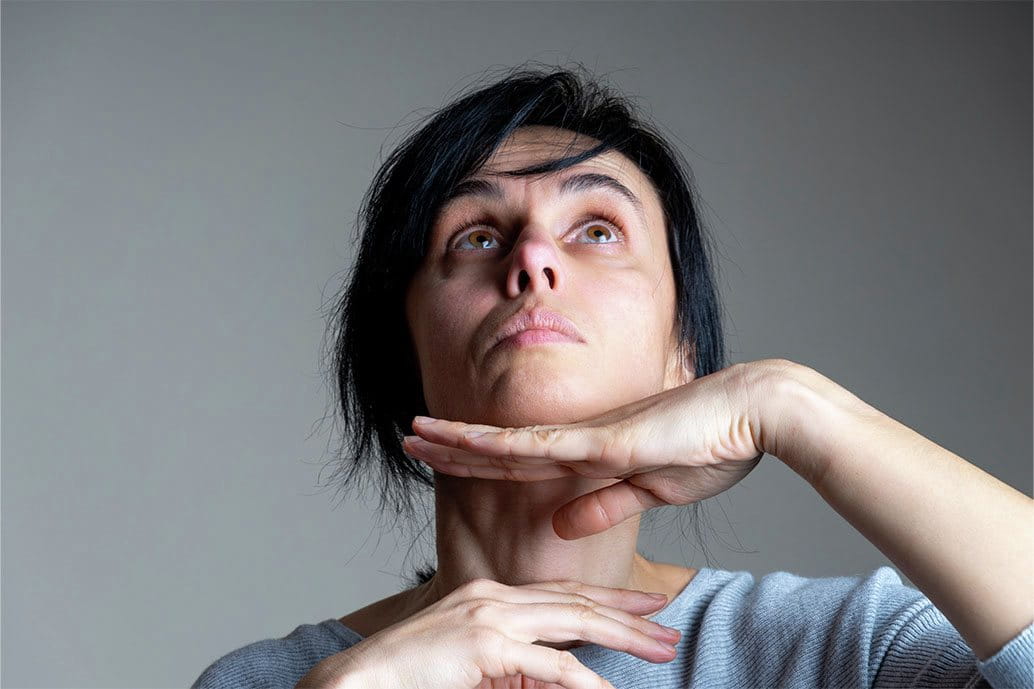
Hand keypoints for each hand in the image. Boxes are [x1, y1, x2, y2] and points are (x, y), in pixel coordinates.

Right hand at [294, 578, 683, 688]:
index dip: (607, 597)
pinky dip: (586, 681)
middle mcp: (496, 597)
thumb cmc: (413, 676)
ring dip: (624, 636)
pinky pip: (551, 666)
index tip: (645, 602)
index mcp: (492, 597)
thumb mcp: (475, 664)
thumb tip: (559, 677)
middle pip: (577, 601)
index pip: (562, 593)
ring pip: (575, 622)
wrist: (361, 680)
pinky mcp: (486, 644)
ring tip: (661, 649)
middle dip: (629, 612)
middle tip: (669, 621)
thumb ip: (515, 664)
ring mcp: (490, 616)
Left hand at [404, 361, 780, 539]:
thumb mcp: (651, 489)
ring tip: (415, 435)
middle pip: (502, 448)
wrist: (755, 413)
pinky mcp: (607, 440)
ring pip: (509, 442)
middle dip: (452, 446)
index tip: (442, 455)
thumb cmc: (713, 444)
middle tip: (407, 438)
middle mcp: (581, 440)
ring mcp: (590, 437)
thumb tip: (560, 526)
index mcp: (592, 452)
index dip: (479, 459)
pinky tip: (467, 446)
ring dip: (459, 441)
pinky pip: (543, 447)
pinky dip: (500, 447)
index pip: (522, 460)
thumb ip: (605, 505)